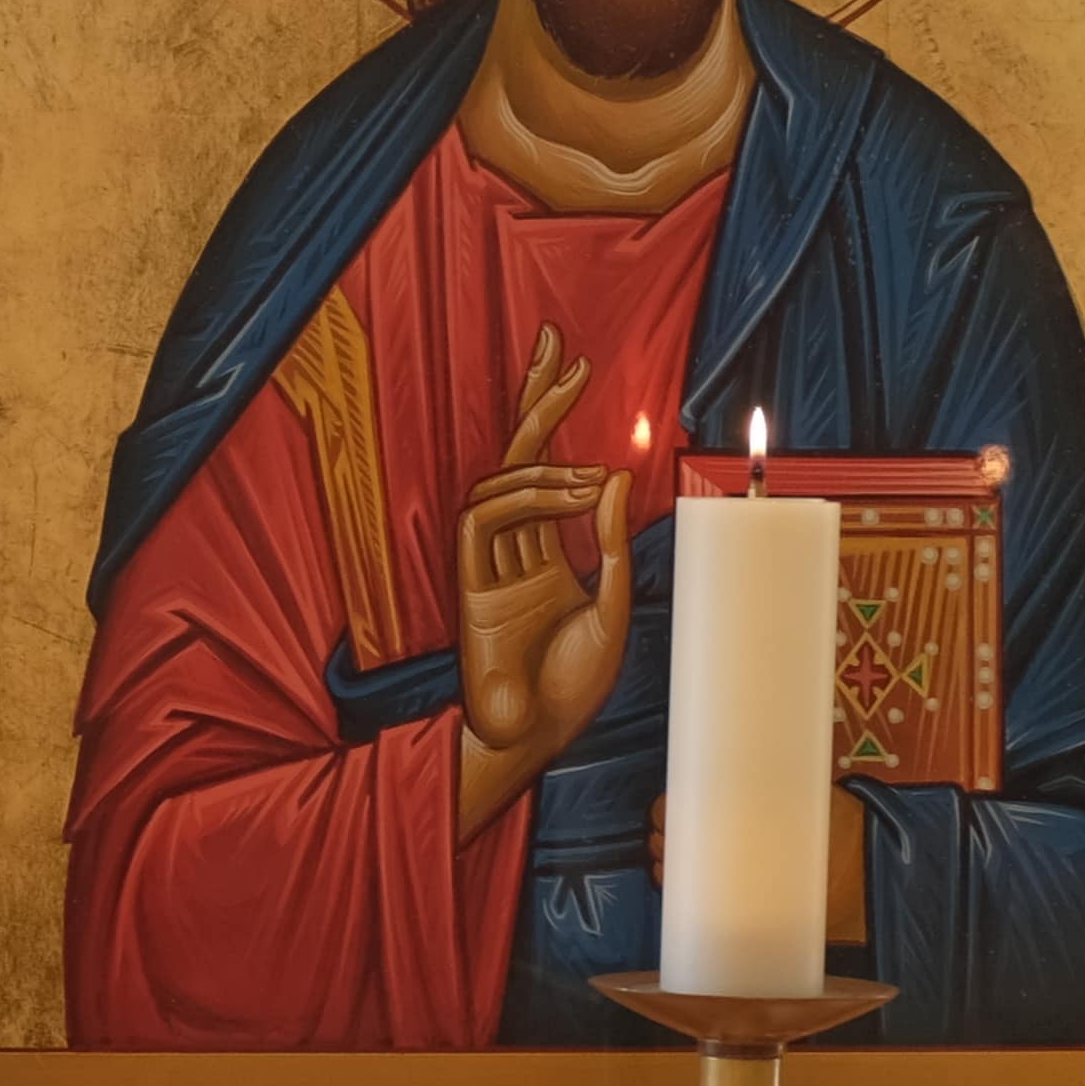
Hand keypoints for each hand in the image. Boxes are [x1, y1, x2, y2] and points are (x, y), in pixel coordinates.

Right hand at [451, 328, 630, 833]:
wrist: (539, 741)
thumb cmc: (574, 688)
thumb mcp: (612, 608)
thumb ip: (609, 544)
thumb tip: (615, 476)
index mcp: (546, 558)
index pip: (548, 471)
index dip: (554, 416)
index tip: (575, 366)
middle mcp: (514, 554)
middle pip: (516, 458)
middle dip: (534, 398)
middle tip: (555, 344)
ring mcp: (489, 569)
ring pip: (499, 485)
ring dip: (543, 466)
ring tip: (588, 474)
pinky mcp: (470, 589)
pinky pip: (481, 523)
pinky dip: (523, 501)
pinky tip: (567, 498)